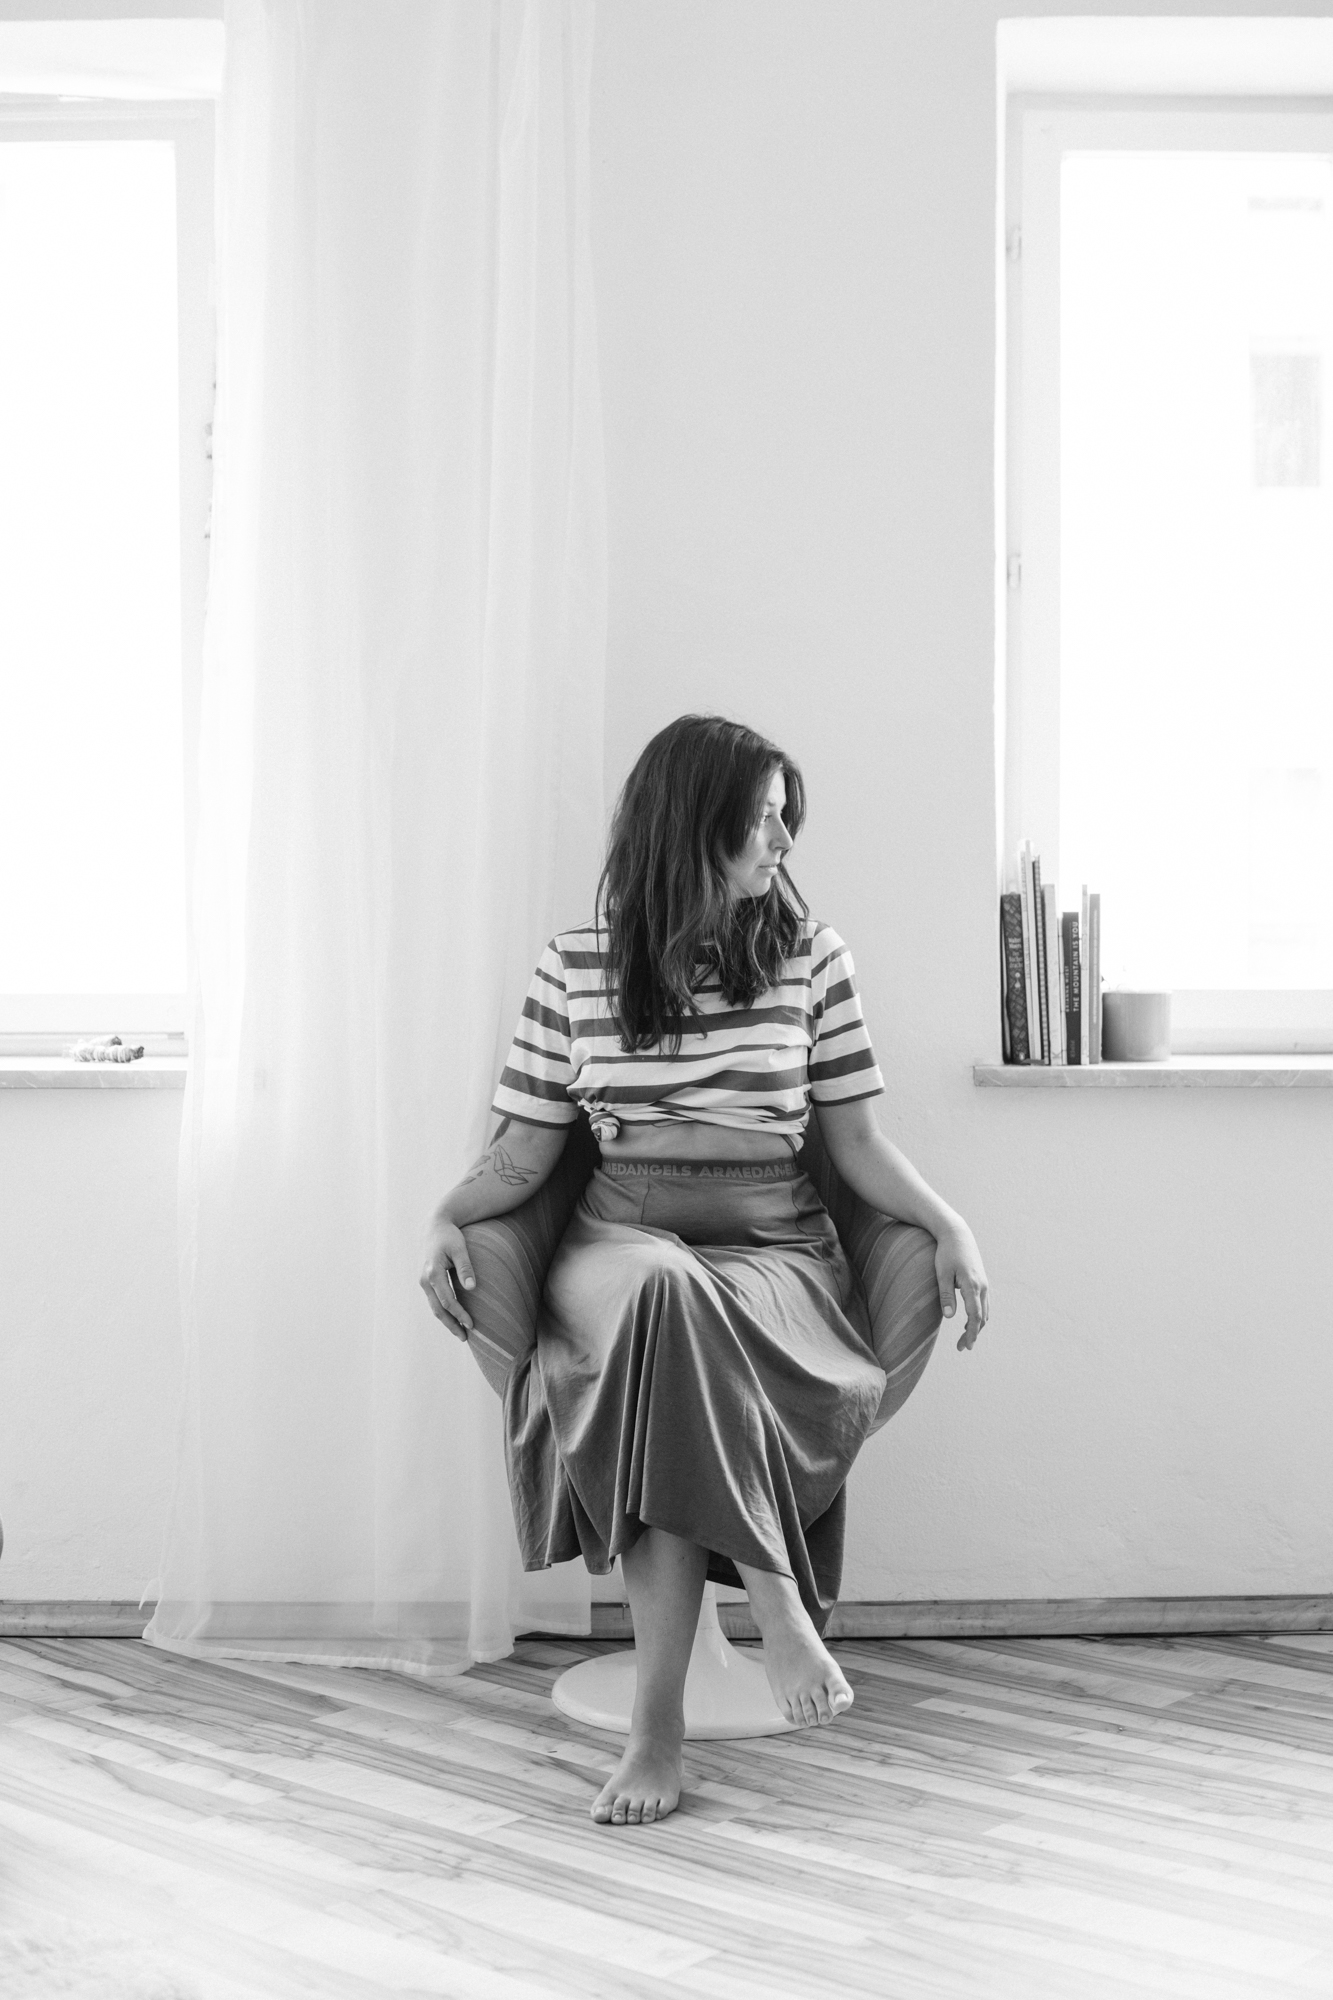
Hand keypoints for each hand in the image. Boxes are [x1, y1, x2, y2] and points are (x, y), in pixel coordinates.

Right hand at [419, 1217, 475, 1339]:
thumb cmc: (450, 1236)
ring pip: (434, 1307)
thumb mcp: (460, 1248)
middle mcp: (425, 1280)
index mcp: (433, 1272)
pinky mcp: (426, 1282)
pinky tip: (453, 1319)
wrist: (435, 1227)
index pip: (447, 1300)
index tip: (471, 1324)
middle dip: (451, 1324)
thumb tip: (471, 1288)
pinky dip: (443, 1312)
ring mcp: (424, 1282)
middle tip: (465, 1337)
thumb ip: (465, 1267)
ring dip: (447, 1321)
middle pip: (438, 1309)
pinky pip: (434, 1302)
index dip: (459, 1314)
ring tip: (460, 1333)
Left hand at [935, 1222, 988, 1350]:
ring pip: (985, 1311)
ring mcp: (984, 1283)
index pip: (975, 1316)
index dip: (971, 1333)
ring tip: (964, 1338)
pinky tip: (968, 1321)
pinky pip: (984, 1303)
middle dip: (973, 1334)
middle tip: (961, 1348)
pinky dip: (979, 1315)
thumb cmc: (946, 1253)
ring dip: (976, 1326)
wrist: (957, 1234)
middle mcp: (982, 1286)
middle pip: (982, 1317)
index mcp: (972, 1286)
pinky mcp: (982, 1281)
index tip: (966, 1347)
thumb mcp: (942, 1274)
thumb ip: (946, 1295)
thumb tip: (949, 1317)